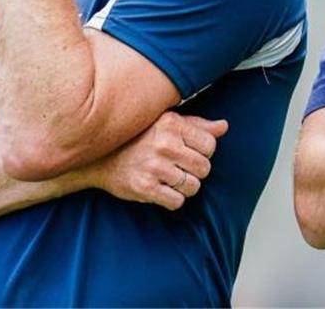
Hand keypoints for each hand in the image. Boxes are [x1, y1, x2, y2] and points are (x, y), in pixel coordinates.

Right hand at [83, 111, 227, 209]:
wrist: (100, 158)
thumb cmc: (138, 138)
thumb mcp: (167, 123)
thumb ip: (197, 125)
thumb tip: (224, 126)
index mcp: (172, 124)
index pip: (210, 145)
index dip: (204, 152)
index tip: (190, 152)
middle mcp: (164, 144)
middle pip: (204, 168)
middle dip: (195, 171)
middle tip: (179, 168)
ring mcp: (154, 167)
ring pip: (193, 187)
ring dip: (184, 187)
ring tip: (170, 178)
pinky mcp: (145, 188)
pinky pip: (176, 201)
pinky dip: (172, 199)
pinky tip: (161, 189)